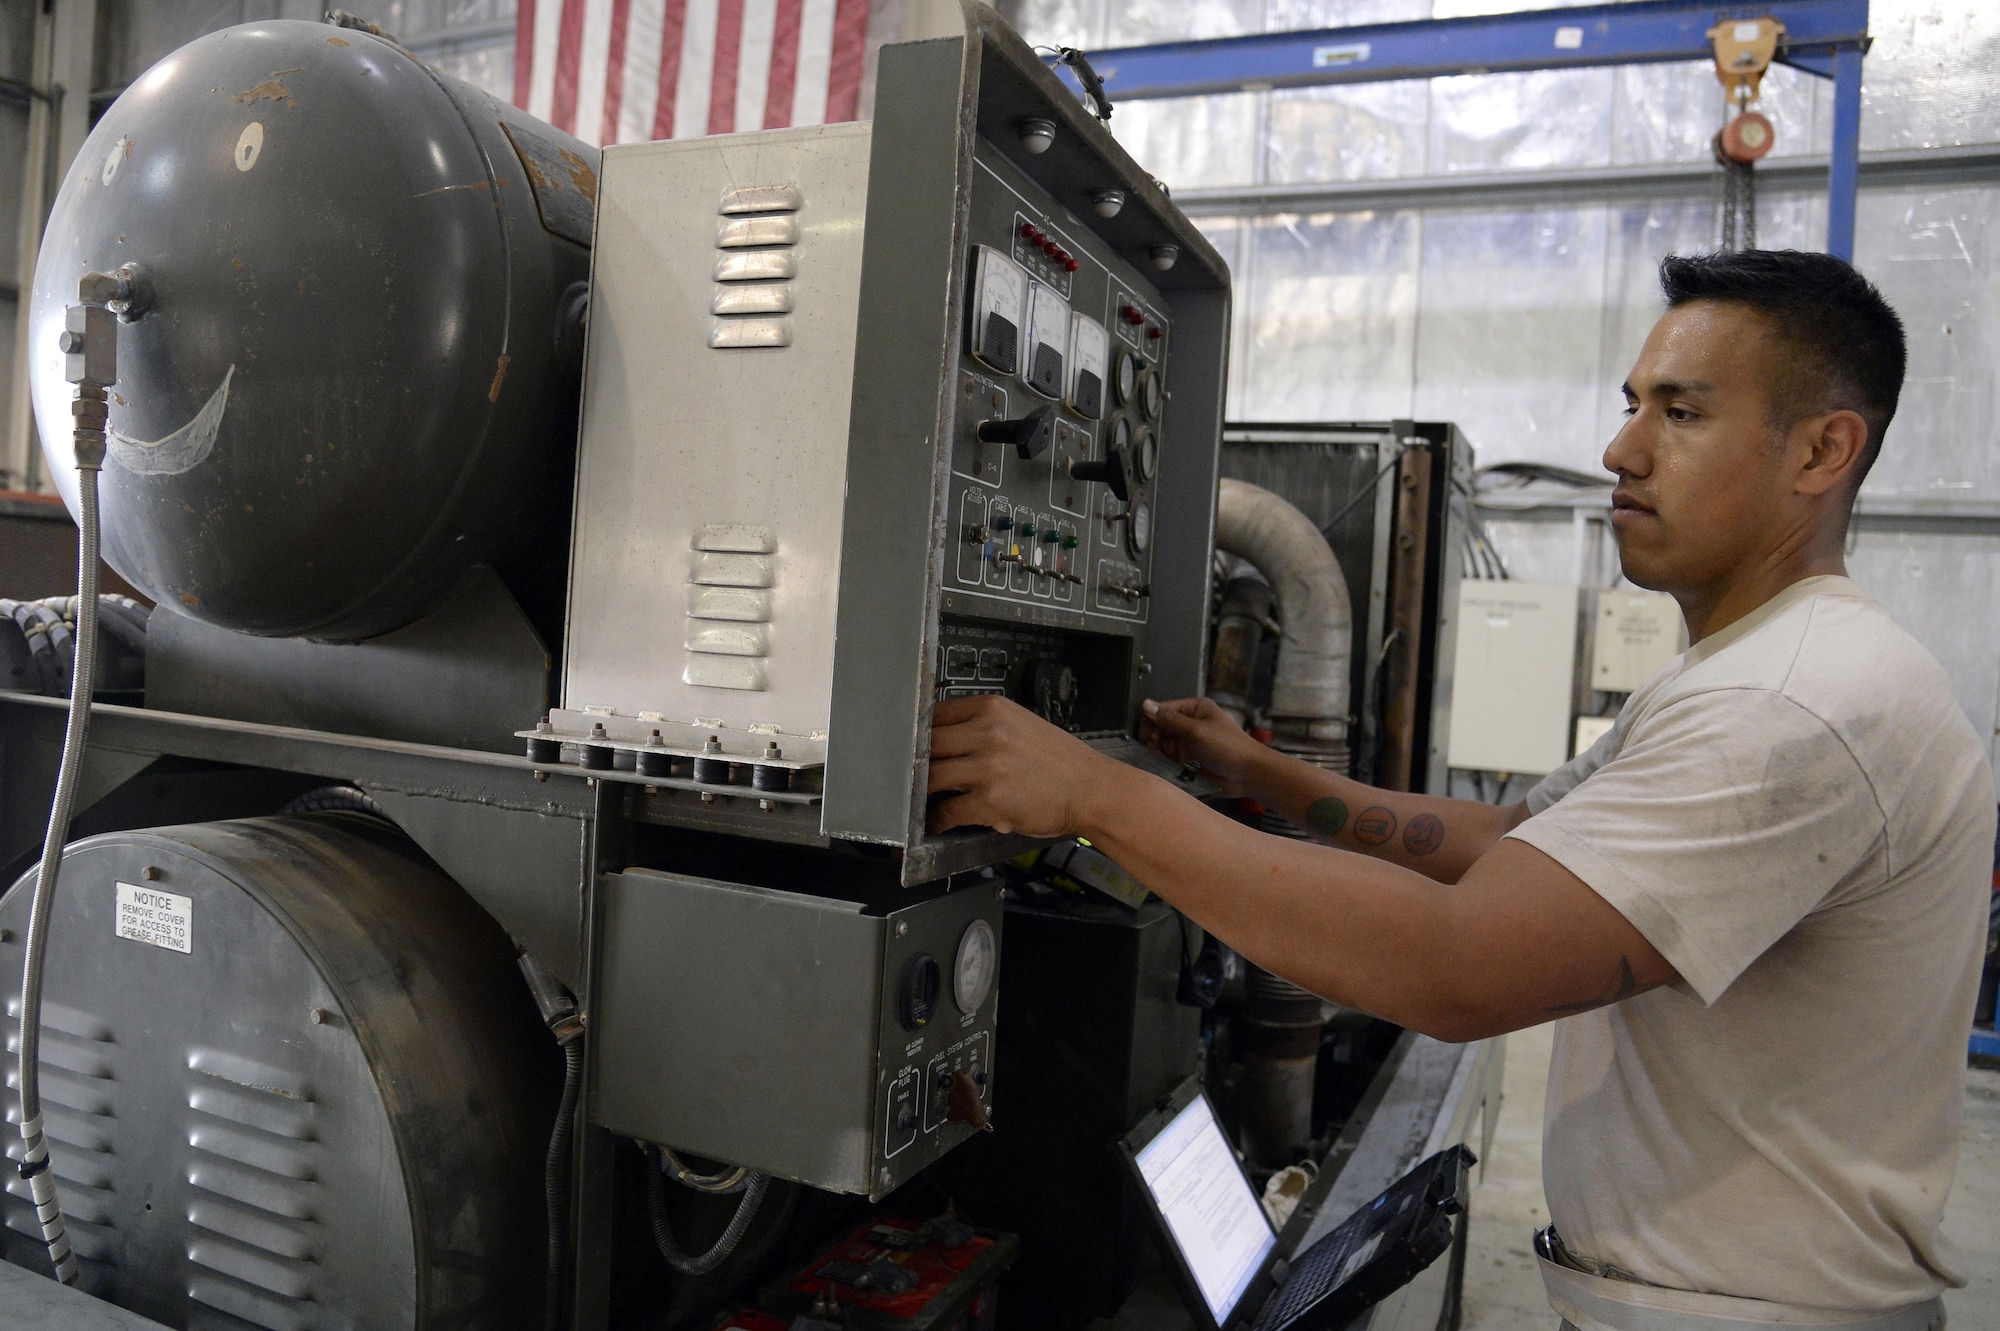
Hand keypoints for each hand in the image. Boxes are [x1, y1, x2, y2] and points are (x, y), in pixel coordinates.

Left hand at [927, 695, 1126, 837]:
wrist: (1091, 789)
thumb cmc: (1059, 761)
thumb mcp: (1021, 725)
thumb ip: (984, 727)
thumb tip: (945, 742)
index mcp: (993, 709)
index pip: (936, 713)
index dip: (918, 732)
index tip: (909, 745)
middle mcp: (987, 732)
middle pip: (927, 743)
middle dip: (914, 762)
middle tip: (906, 774)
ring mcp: (988, 767)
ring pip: (932, 776)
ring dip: (921, 791)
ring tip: (916, 799)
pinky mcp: (990, 800)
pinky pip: (948, 810)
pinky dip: (938, 818)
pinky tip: (937, 821)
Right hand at [1139, 696, 1271, 798]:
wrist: (1247, 774)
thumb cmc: (1229, 747)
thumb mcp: (1196, 731)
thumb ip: (1169, 719)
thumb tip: (1146, 705)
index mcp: (1195, 708)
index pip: (1164, 709)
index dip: (1152, 721)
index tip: (1147, 734)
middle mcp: (1192, 723)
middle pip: (1162, 727)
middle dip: (1157, 737)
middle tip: (1155, 747)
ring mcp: (1191, 741)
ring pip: (1165, 744)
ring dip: (1165, 751)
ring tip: (1174, 758)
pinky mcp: (1191, 758)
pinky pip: (1172, 758)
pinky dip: (1171, 762)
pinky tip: (1178, 766)